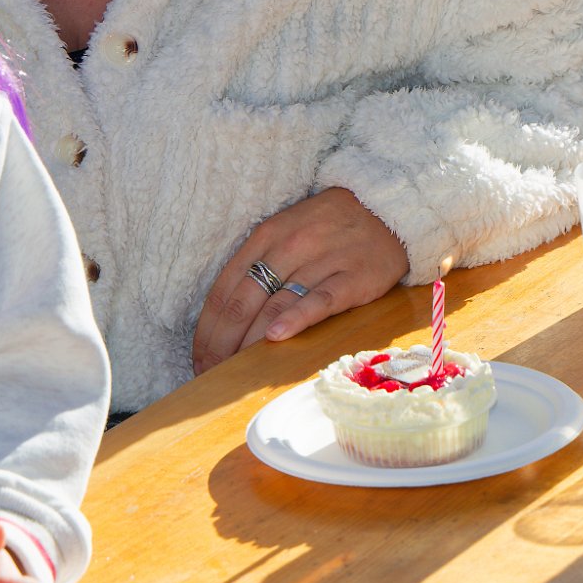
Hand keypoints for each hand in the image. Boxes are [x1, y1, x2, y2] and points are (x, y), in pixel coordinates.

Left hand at [191, 188, 409, 374]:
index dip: (207, 329)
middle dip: (221, 343)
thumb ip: (257, 264)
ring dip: (249, 343)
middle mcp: (288, 246)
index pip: (224, 289)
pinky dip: (295, 319)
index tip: (198, 358)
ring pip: (274, 305)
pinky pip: (319, 300)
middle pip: (242, 301)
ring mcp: (321, 260)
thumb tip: (224, 316)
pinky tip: (276, 338)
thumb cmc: (327, 227)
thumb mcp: (285, 231)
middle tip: (210, 374)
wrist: (385, 208)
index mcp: (265, 236)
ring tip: (234, 371)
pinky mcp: (352, 277)